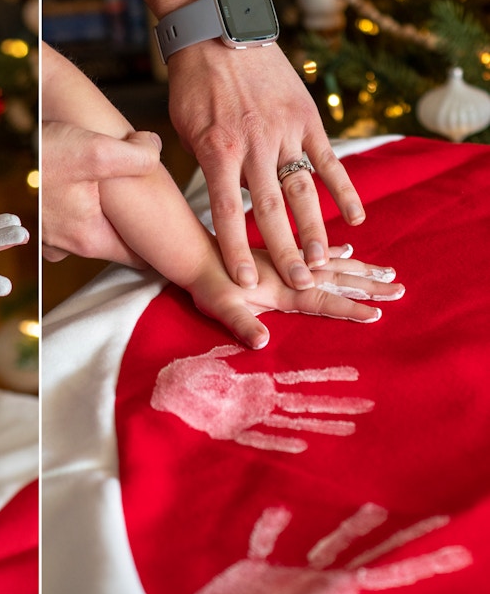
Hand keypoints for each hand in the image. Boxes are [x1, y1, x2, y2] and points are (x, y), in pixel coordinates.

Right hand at [42, 121, 161, 266]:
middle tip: (158, 215)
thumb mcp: (95, 150)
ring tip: (121, 200)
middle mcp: (68, 245)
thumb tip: (155, 151)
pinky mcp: (38, 222)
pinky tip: (83, 191)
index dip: (162, 253)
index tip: (182, 245)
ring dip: (106, 222)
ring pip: (91, 235)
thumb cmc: (42, 153)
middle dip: (135, 234)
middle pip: (115, 247)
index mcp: (90, 238)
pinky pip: (66, 226)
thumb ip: (136, 157)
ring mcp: (50, 237)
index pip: (139, 260)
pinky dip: (78, 214)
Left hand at [166, 42, 364, 289]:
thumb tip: (222, 203)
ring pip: (302, 190)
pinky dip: (343, 189)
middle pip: (270, 210)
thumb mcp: (185, 131)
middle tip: (297, 285)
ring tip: (322, 262)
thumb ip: (206, 168)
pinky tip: (356, 218)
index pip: (227, 213)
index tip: (245, 281)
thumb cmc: (195, 87)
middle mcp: (253, 146)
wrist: (219, 35)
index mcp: (217, 152)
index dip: (236, 250)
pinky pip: (327, 160)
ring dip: (314, 230)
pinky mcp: (306, 119)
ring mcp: (283, 133)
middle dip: (283, 251)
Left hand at [186, 245, 403, 349]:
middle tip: (400, 289)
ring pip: (332, 265)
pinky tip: (349, 250)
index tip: (376, 314)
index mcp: (281, 289)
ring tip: (388, 272)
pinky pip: (315, 251)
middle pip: (336, 279)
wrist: (194, 254)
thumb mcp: (221, 310)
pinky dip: (334, 252)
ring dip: (360, 269)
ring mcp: (288, 261)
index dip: (348, 308)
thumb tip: (262, 343)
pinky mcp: (281, 255)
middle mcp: (291, 272)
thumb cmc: (207, 287)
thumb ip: (243, 326)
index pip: (321, 301)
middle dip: (368, 286)